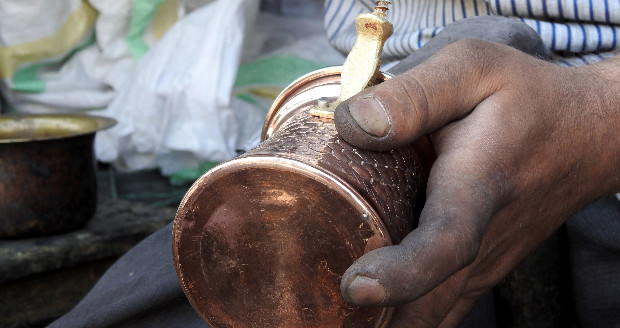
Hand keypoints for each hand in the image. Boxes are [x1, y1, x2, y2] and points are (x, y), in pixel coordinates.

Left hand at [334, 39, 619, 326]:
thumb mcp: (472, 70)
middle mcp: (482, 242)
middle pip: (428, 306)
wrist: (586, 135)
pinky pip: (435, 312)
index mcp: (477, 187)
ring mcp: (482, 266)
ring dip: (382, 323)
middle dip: (373, 320)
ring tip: (327, 311)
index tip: (355, 287)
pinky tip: (363, 309)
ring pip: (429, 318)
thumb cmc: (525, 98)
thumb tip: (351, 125)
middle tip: (314, 312)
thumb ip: (413, 95)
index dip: (402, 273)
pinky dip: (399, 318)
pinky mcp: (477, 273)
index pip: (445, 243)